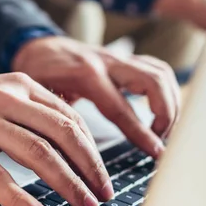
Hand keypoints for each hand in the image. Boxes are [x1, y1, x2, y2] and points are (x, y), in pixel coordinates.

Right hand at [0, 72, 113, 205]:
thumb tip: (63, 142)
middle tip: (103, 195)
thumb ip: (26, 112)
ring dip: (66, 183)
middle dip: (89, 166)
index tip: (102, 174)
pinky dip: (19, 197)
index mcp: (17, 85)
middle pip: (61, 132)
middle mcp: (4, 98)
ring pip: (36, 152)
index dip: (92, 149)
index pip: (68, 117)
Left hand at [12, 37, 180, 156]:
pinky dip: (166, 89)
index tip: (156, 153)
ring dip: (171, 102)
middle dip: (166, 114)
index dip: (142, 134)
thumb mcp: (38, 97)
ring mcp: (117, 58)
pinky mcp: (122, 58)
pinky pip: (155, 68)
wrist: (34, 46)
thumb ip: (57, 120)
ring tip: (165, 130)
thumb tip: (69, 159)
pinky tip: (163, 110)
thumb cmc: (34, 73)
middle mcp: (106, 62)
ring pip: (159, 72)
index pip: (122, 108)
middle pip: (152, 82)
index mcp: (85, 75)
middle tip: (162, 141)